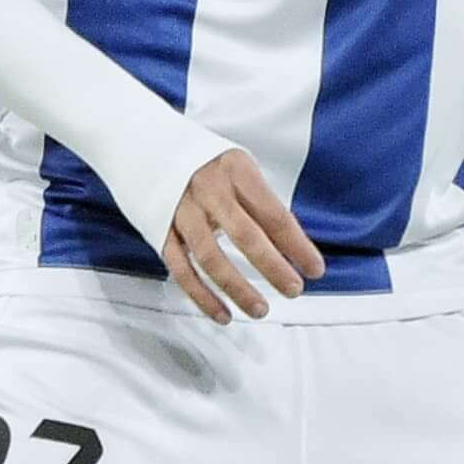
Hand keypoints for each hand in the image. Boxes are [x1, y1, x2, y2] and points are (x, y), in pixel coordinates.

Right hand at [161, 149, 324, 321]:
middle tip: (293, 290)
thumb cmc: (208, 166)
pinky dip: (202, 296)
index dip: (297, 245)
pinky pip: (182, 270)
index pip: (273, 213)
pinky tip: (223, 314)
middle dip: (273, 267)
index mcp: (236, 170)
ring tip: (260, 310)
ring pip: (210, 258)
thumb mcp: (239, 168)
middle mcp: (208, 189)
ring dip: (237, 288)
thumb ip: (261, 203)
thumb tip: (294, 248)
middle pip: (245, 235)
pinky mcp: (161, 231)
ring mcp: (182, 211)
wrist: (148, 149)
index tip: (314, 269)